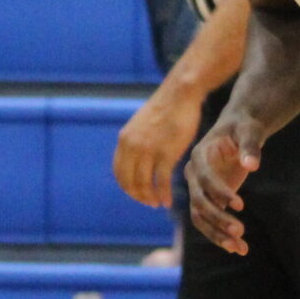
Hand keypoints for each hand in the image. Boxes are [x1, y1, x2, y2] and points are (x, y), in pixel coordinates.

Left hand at [113, 87, 201, 209]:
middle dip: (138, 196)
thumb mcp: (141, 124)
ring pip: (144, 184)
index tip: (137, 193)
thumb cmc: (166, 108)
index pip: (119, 172)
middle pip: (129, 181)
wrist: (180, 94)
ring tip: (157, 203)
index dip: (127, 187)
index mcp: (124, 140)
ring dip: (150, 198)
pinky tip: (167, 201)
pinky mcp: (166, 154)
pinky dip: (164, 194)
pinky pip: (162, 181)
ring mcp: (149, 151)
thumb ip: (136, 141)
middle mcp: (133, 147)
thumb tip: (138, 158)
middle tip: (148, 202)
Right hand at [185, 111, 264, 254]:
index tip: (241, 205)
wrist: (239, 130)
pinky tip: (239, 248)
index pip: (204, 178)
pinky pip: (209, 221)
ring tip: (240, 248)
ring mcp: (198, 188)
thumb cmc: (244, 126)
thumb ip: (250, 146)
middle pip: (198, 202)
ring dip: (218, 234)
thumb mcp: (249, 130)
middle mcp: (193, 174)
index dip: (220, 192)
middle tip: (240, 231)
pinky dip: (221, 235)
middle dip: (217, 219)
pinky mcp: (208, 198)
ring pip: (200, 217)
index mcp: (199, 155)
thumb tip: (252, 166)